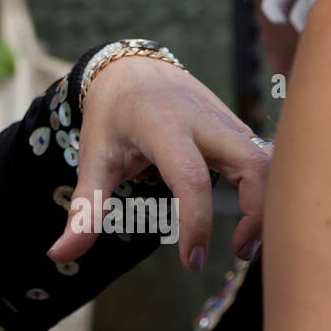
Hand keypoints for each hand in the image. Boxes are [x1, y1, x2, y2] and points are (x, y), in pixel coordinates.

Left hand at [46, 56, 269, 271]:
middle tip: (238, 253)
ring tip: (246, 243)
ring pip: (271, 160)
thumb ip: (85, 209)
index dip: (196, 223)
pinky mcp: (239, 127)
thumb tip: (59, 255)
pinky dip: (269, 191)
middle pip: (254, 164)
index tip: (191, 262)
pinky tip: (252, 219)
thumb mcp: (93, 159)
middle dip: (258, 212)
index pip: (191, 177)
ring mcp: (227, 121)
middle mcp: (204, 121)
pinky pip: (268, 159)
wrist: (130, 67)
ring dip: (270, 204)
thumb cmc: (110, 117)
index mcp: (163, 126)